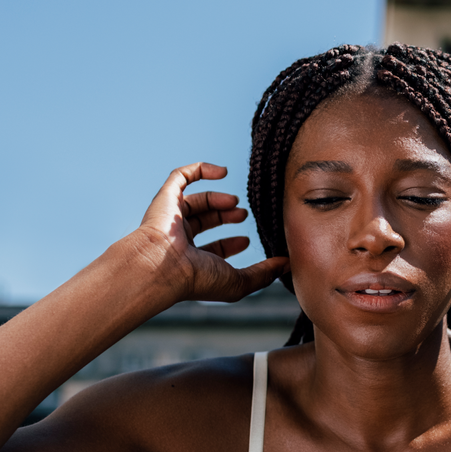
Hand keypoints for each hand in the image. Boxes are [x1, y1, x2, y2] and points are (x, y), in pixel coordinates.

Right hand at [128, 162, 287, 303]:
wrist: (162, 265)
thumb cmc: (197, 279)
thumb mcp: (239, 282)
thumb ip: (264, 274)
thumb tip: (288, 265)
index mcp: (192, 261)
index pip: (211, 249)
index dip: (230, 244)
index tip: (247, 240)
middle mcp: (179, 239)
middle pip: (204, 222)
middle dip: (226, 216)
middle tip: (244, 214)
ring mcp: (171, 218)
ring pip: (196, 200)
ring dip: (218, 198)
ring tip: (236, 202)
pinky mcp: (165, 197)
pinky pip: (181, 176)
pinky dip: (201, 170)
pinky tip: (222, 172)